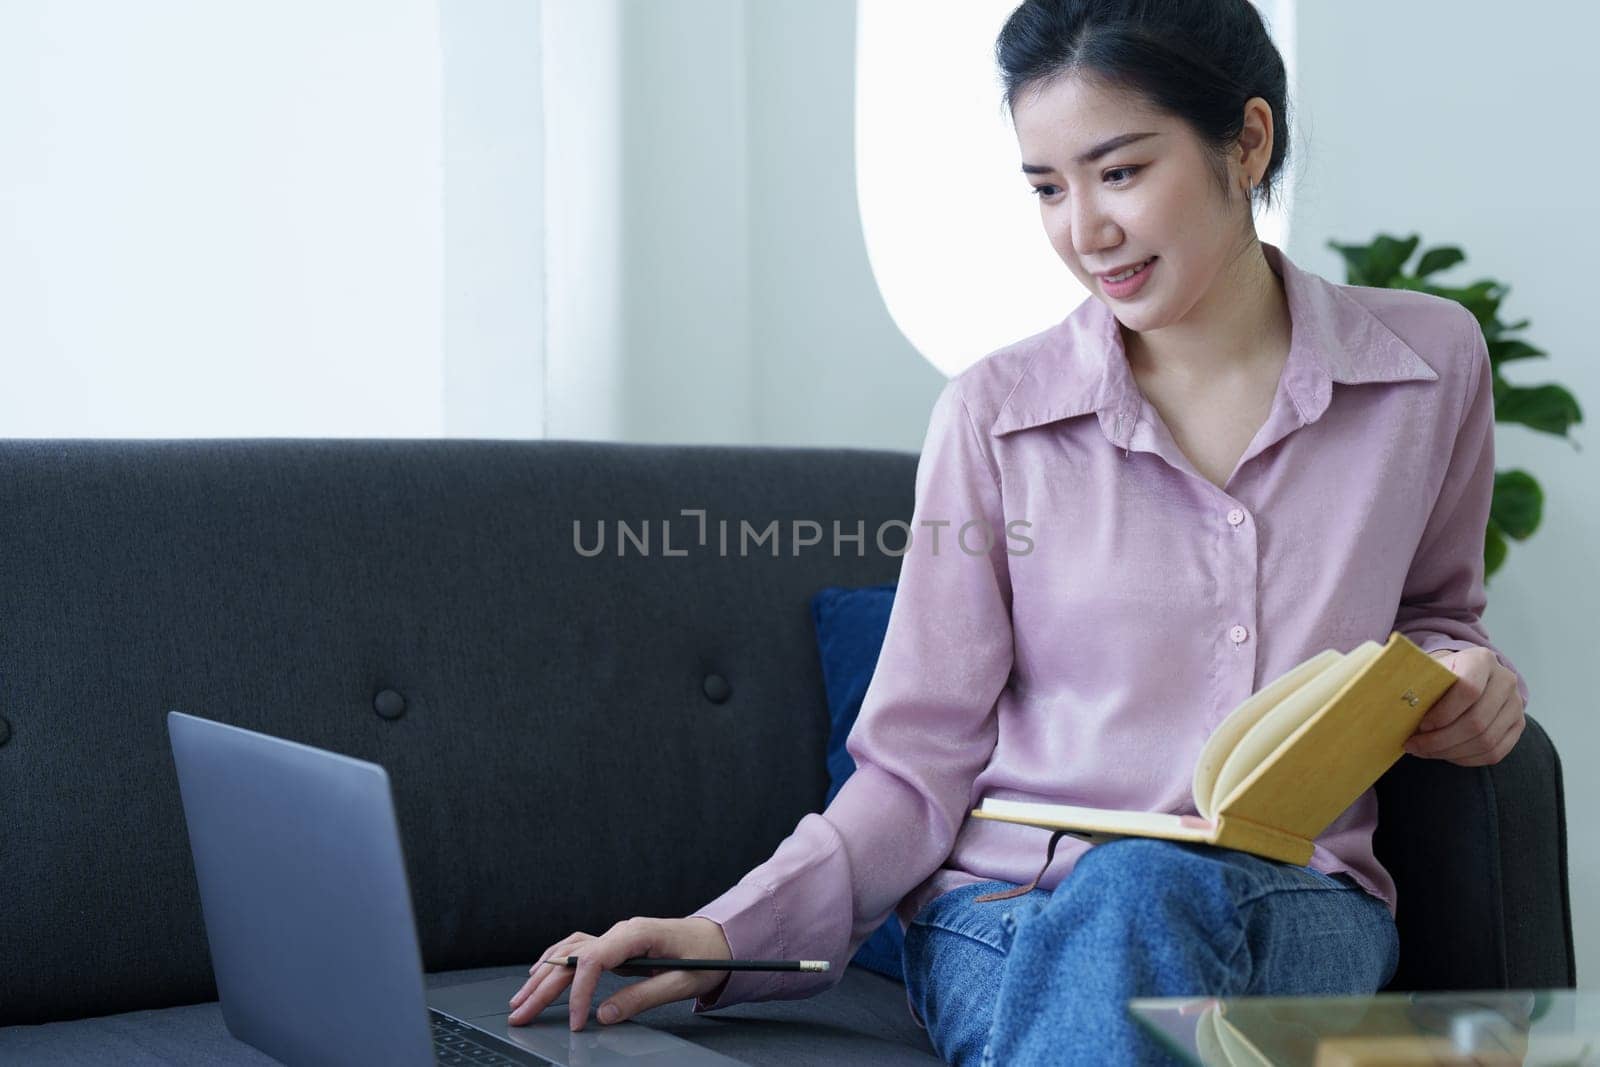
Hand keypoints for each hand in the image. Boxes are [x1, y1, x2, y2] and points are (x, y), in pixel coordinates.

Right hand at [506, 916, 732, 1031]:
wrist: (721, 939)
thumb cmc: (706, 957)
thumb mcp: (680, 983)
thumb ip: (640, 998)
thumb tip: (604, 1015)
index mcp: (637, 934)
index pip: (593, 961)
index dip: (578, 993)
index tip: (575, 1022)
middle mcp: (621, 931)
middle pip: (572, 957)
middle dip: (542, 987)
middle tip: (520, 1014)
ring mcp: (616, 935)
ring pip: (568, 952)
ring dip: (542, 975)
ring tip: (521, 998)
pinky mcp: (615, 944)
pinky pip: (577, 949)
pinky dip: (555, 961)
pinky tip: (540, 972)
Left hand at [1404, 647, 1525, 765]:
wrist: (1467, 675)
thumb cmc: (1438, 675)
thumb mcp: (1428, 669)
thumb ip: (1416, 681)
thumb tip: (1389, 699)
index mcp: (1481, 659)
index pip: (1468, 690)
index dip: (1442, 713)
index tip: (1419, 724)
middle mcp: (1505, 680)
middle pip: (1476, 721)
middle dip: (1441, 739)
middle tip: (1414, 745)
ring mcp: (1515, 704)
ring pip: (1485, 741)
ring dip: (1450, 752)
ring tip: (1424, 750)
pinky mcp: (1518, 725)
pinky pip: (1494, 752)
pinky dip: (1466, 758)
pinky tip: (1444, 754)